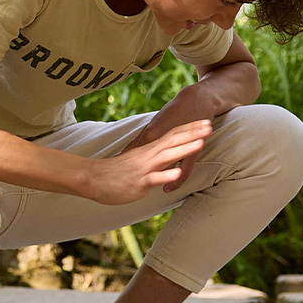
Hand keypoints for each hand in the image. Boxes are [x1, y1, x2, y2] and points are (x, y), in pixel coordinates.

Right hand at [88, 119, 212, 204]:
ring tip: (201, 143)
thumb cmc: (116, 172)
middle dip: (193, 133)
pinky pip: (153, 178)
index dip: (190, 128)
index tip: (206, 121)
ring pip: (167, 156)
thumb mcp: (140, 162)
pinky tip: (178, 175)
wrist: (91, 177)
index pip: (173, 134)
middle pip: (174, 140)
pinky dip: (166, 175)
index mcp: (150, 149)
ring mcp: (144, 167)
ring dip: (184, 149)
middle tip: (210, 124)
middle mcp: (149, 155)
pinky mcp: (138, 181)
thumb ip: (155, 159)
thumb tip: (169, 158)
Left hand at [122, 87, 215, 193]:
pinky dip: (175, 179)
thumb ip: (147, 136)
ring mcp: (177, 144)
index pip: (134, 149)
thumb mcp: (160, 121)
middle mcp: (161, 139)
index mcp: (152, 132)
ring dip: (152, 176)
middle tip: (116, 185)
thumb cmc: (179, 110)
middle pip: (143, 158)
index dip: (122, 160)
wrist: (198, 98)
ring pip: (162, 164)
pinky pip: (183, 169)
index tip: (110, 170)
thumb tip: (133, 148)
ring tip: (138, 188)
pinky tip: (167, 188)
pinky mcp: (192, 148)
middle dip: (130, 171)